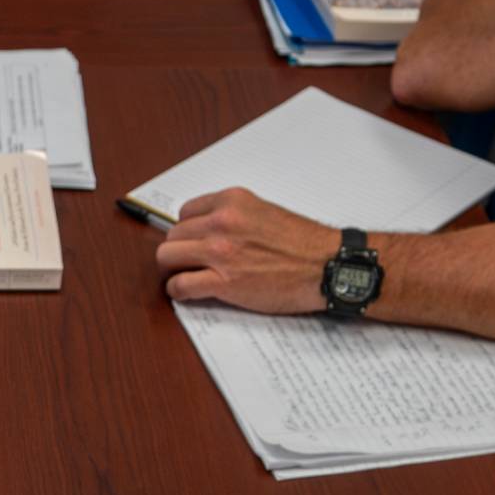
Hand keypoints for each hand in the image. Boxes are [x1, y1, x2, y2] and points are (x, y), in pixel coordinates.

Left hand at [156, 187, 333, 312]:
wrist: (325, 266)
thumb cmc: (303, 244)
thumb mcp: (264, 212)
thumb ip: (234, 216)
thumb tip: (209, 229)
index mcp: (232, 201)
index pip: (185, 212)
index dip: (187, 230)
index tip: (193, 241)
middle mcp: (222, 222)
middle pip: (173, 235)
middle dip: (178, 250)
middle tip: (187, 262)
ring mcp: (220, 252)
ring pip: (168, 257)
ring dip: (172, 269)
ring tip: (185, 276)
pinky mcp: (222, 282)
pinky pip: (180, 285)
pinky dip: (177, 291)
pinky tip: (186, 292)